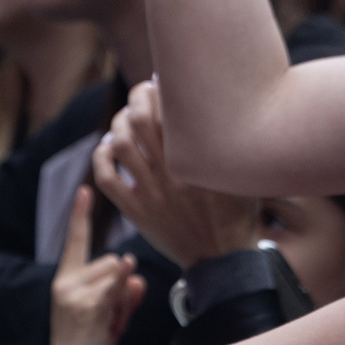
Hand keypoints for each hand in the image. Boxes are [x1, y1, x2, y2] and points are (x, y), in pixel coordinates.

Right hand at [49, 184, 146, 344]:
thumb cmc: (88, 340)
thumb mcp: (103, 310)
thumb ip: (123, 290)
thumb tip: (138, 278)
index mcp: (65, 279)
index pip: (74, 241)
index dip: (79, 215)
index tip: (84, 190)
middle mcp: (67, 282)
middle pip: (112, 260)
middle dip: (120, 282)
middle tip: (111, 313)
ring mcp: (76, 294)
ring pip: (118, 273)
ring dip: (124, 295)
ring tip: (110, 322)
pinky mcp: (89, 307)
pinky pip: (114, 286)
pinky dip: (124, 279)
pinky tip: (130, 273)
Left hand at [89, 80, 258, 269]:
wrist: (222, 260)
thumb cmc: (238, 214)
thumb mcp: (244, 178)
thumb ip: (234, 148)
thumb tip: (229, 111)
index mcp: (198, 163)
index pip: (170, 113)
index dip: (160, 91)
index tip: (161, 83)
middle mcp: (171, 175)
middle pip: (140, 121)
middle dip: (136, 99)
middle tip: (141, 94)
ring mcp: (151, 194)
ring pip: (120, 145)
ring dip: (118, 124)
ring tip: (125, 119)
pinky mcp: (136, 212)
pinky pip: (107, 179)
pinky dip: (101, 157)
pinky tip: (108, 147)